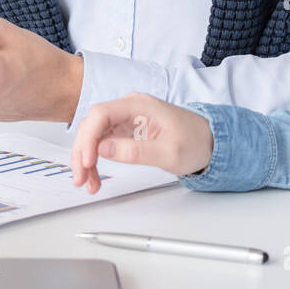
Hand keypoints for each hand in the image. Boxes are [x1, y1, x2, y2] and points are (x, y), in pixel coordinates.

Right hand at [70, 93, 213, 193]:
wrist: (209, 142)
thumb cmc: (195, 142)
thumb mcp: (168, 153)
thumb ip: (135, 151)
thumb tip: (104, 149)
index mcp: (139, 104)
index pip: (101, 114)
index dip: (89, 138)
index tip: (87, 161)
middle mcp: (129, 107)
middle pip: (92, 124)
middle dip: (82, 152)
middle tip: (80, 178)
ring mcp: (126, 118)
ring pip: (94, 135)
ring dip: (86, 158)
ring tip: (88, 183)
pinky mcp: (126, 130)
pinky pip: (103, 142)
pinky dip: (95, 159)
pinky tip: (95, 176)